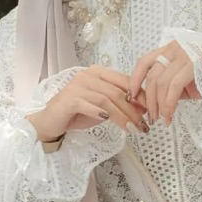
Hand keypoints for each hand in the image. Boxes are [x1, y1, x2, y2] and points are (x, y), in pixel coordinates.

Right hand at [26, 66, 148, 142]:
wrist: (51, 122)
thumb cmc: (77, 114)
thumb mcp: (103, 108)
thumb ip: (119, 105)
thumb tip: (142, 110)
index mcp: (98, 72)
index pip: (125, 81)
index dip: (140, 95)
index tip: (150, 110)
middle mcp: (88, 75)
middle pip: (117, 92)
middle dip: (133, 110)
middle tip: (143, 125)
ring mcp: (78, 85)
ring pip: (107, 100)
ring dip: (122, 116)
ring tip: (132, 129)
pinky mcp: (69, 98)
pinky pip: (90, 105)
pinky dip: (102, 113)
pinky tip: (109, 121)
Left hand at [129, 41, 201, 124]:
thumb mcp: (186, 75)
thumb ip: (170, 82)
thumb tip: (153, 99)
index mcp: (170, 48)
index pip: (144, 61)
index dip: (135, 80)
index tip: (131, 96)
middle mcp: (175, 48)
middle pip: (152, 76)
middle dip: (148, 100)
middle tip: (151, 116)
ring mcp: (184, 54)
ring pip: (160, 82)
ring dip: (158, 105)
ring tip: (162, 119)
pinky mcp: (194, 64)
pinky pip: (174, 87)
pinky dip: (169, 104)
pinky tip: (170, 115)